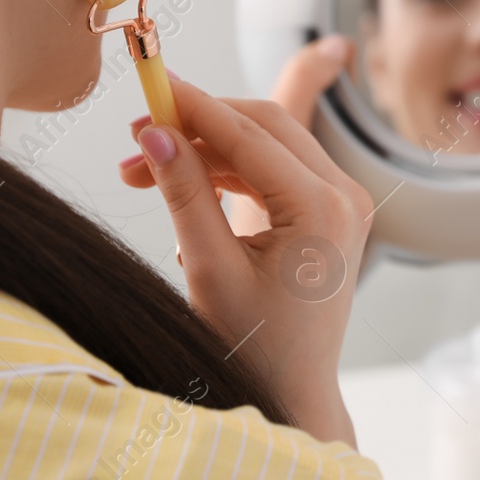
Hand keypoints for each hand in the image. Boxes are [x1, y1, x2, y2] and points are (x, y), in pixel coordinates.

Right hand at [117, 69, 370, 445]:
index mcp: (322, 210)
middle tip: (135, 137)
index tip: (147, 85)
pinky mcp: (330, 212)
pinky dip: (227, 171)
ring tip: (139, 173)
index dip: (193, 105)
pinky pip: (275, 170)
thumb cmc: (252, 347)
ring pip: (267, 145)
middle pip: (264, 126)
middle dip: (197, 125)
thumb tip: (155, 134)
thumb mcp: (209, 269)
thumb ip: (184, 195)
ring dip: (205, 150)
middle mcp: (344, 196)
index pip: (250, 134)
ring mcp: (342, 202)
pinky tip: (180, 189)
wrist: (292, 394)